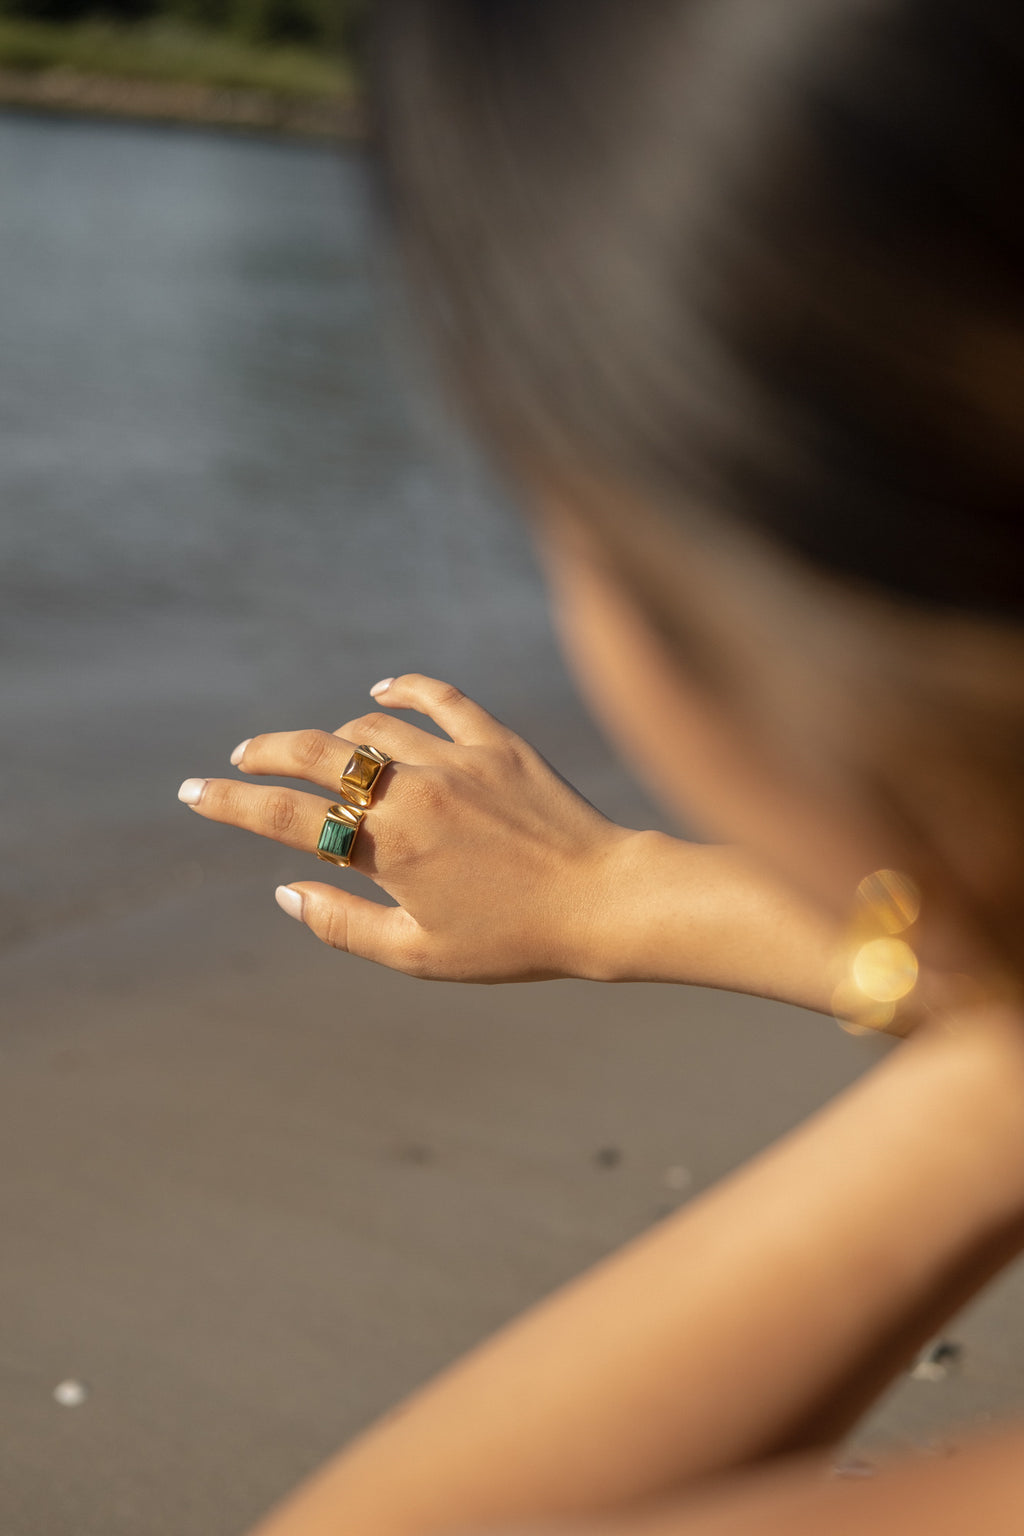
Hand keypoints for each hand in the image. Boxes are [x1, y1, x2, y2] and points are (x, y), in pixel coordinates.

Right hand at [178, 673, 633, 981]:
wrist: (605, 901)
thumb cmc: (514, 940)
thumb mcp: (419, 954)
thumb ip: (344, 925)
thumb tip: (285, 892)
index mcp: (388, 846)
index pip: (287, 816)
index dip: (231, 803)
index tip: (193, 793)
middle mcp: (414, 791)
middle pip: (317, 753)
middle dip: (266, 753)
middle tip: (241, 758)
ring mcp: (457, 759)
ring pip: (373, 726)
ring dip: (335, 735)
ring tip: (322, 752)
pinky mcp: (498, 741)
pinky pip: (440, 698)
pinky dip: (404, 689)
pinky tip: (382, 690)